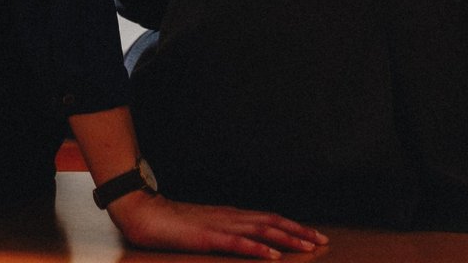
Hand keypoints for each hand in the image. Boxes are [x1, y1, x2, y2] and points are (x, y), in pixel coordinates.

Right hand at [106, 190, 326, 257]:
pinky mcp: (207, 237)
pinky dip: (257, 247)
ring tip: (307, 247)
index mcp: (230, 215)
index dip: (292, 227)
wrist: (144, 213)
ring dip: (286, 239)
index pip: (269, 218)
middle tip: (322, 241)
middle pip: (272, 222)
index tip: (314, 236)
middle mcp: (230, 216)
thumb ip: (224, 231)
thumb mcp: (204, 228)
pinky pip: (237, 242)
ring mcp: (219, 225)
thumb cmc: (172, 223)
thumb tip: (245, 240)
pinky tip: (271, 255)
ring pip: (261, 230)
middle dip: (299, 232)